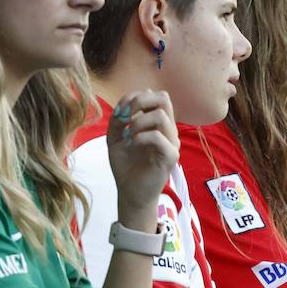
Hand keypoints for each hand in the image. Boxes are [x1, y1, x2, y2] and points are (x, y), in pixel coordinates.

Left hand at [107, 91, 178, 229]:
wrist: (130, 192)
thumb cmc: (126, 165)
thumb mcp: (115, 138)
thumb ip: (118, 119)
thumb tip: (125, 103)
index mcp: (157, 123)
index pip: (155, 95)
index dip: (134, 97)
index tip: (119, 114)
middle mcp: (167, 129)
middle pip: (164, 98)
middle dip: (140, 101)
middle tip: (125, 116)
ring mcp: (171, 142)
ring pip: (161, 116)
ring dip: (138, 122)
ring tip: (127, 135)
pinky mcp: (170, 156)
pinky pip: (158, 137)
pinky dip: (140, 137)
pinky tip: (131, 144)